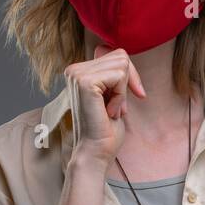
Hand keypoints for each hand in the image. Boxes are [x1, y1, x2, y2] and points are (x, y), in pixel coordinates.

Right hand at [66, 44, 147, 166]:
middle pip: (121, 56)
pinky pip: (119, 76)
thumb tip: (122, 54)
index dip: (130, 76)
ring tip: (110, 110)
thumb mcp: (114, 93)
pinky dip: (120, 96)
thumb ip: (114, 74)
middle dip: (127, 84)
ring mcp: (77, 74)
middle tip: (114, 108)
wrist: (97, 151)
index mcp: (79, 70)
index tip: (131, 96)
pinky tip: (109, 111)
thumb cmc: (106, 128)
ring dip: (123, 92)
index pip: (117, 54)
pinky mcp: (85, 82)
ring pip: (122, 65)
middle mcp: (74, 69)